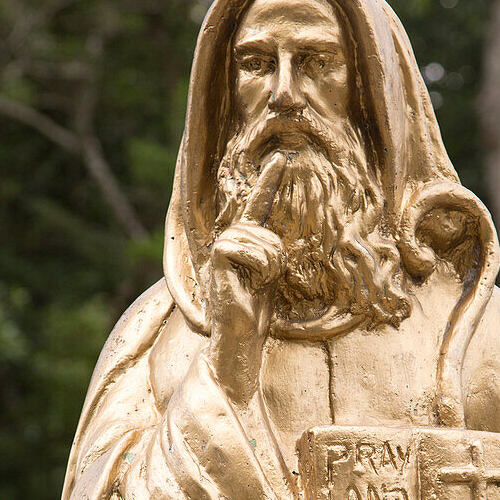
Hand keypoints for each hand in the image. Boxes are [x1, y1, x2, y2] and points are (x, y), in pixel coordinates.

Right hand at [207, 154, 286, 406]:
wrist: (239, 339)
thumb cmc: (255, 316)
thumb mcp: (269, 279)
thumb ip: (270, 255)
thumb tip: (279, 244)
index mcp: (241, 245)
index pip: (255, 207)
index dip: (268, 182)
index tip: (281, 159)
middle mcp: (228, 242)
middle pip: (264, 228)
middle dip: (276, 255)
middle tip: (267, 281)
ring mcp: (220, 249)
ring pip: (260, 238)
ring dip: (270, 264)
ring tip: (259, 284)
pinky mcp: (218, 257)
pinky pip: (249, 248)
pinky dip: (260, 267)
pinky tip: (252, 284)